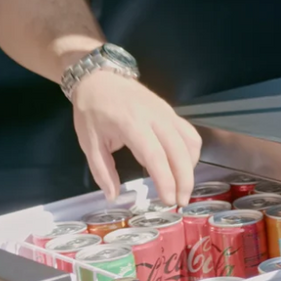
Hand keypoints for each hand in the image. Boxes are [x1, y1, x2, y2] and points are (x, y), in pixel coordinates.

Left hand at [72, 72, 201, 205]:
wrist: (99, 77)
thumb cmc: (91, 109)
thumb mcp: (88, 142)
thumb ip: (102, 171)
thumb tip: (113, 197)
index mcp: (132, 124)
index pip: (155, 156)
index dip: (165, 180)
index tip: (168, 201)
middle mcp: (155, 117)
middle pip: (179, 151)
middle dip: (184, 180)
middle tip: (180, 202)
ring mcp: (166, 112)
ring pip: (190, 141)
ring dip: (190, 167)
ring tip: (181, 187)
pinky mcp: (171, 111)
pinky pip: (189, 133)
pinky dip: (191, 152)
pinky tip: (182, 166)